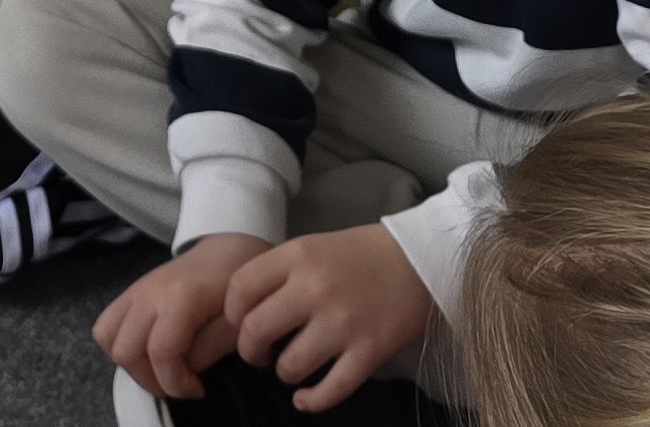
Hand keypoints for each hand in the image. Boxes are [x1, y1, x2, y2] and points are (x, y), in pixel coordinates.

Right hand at [96, 236, 269, 401]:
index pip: (160, 351)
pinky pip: (106, 325)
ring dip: (131, 364)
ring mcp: (134, 290)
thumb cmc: (236, 289)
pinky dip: (120, 346)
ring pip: (107, 337)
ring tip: (161, 369)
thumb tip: (182, 372)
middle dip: (151, 379)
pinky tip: (148, 351)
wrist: (225, 251)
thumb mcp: (236, 326)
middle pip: (125, 350)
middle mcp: (149, 292)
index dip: (175, 383)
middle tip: (179, 382)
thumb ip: (207, 352)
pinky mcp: (128, 292)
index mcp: (181, 298)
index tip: (198, 389)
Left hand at [227, 224, 434, 411]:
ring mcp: (343, 322)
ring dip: (285, 374)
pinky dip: (312, 402)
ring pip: (290, 366)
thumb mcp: (311, 247)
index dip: (231, 313)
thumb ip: (279, 274)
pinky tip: (305, 399)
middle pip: (255, 330)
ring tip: (292, 367)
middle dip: (251, 351)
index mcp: (297, 256)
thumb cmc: (358, 255)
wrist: (418, 260)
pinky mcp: (369, 352)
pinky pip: (330, 390)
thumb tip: (243, 311)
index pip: (239, 288)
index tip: (240, 324)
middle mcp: (314, 287)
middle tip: (260, 353)